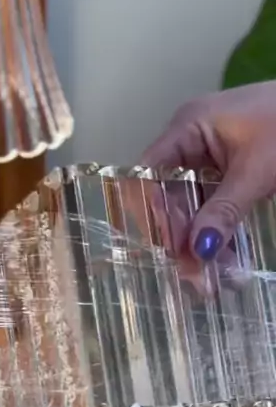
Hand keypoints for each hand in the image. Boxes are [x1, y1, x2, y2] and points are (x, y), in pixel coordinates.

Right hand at [142, 81, 275, 260]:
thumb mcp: (257, 170)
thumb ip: (225, 209)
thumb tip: (198, 250)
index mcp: (187, 127)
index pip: (148, 176)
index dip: (153, 213)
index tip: (170, 248)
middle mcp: (189, 143)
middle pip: (166, 197)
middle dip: (178, 238)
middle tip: (192, 275)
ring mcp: (208, 159)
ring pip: (189, 209)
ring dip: (197, 242)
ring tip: (210, 279)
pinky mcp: (227, 175)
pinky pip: (210, 209)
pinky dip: (216, 234)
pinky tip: (224, 261)